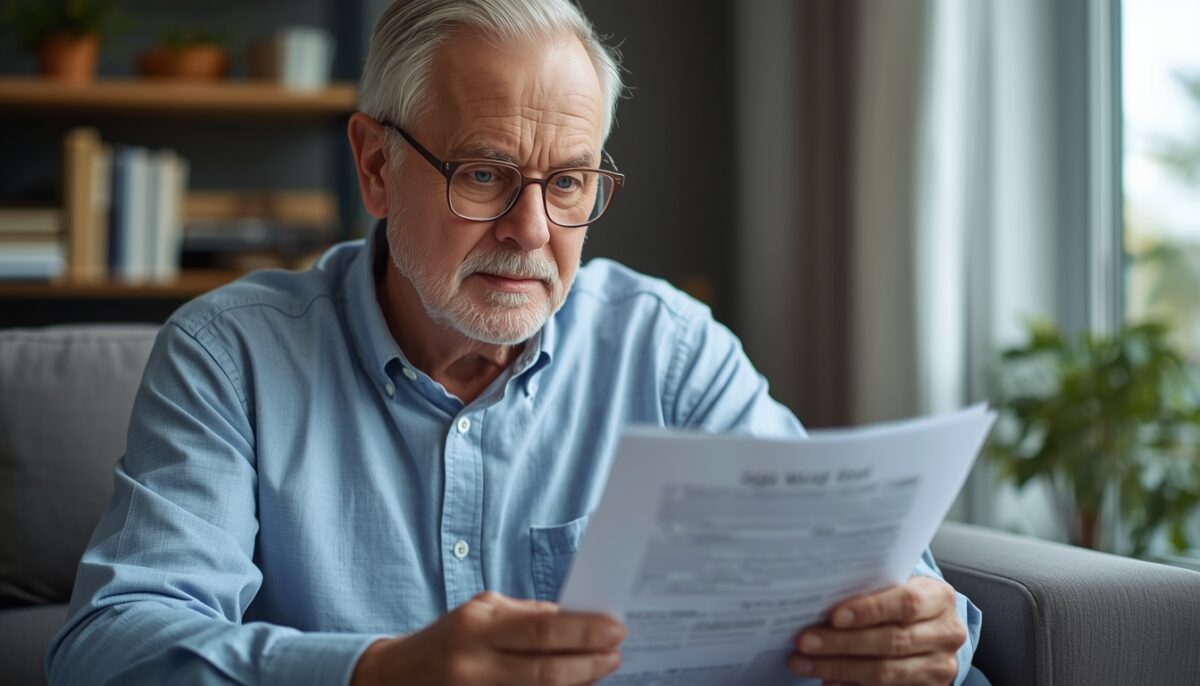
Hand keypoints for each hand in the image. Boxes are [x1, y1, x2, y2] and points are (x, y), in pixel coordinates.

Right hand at [351, 590, 624, 685]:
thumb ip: (525, 616)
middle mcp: (474, 665)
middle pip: (545, 671)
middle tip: (617, 653)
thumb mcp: (479, 612)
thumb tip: (575, 619)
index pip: (541, 630)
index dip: (583, 632)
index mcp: (476, 627)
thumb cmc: (447, 640)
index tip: (616, 629)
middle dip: (589, 663)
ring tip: (600, 669)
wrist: (392, 679)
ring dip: (576, 684)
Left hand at [789, 576, 965, 685]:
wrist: (935, 629)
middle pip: (891, 641)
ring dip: (839, 668)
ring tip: (804, 663)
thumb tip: (820, 596)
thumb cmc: (904, 600)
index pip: (906, 604)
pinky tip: (827, 679)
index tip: (834, 616)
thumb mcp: (898, 585)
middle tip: (804, 642)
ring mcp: (940, 666)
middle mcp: (946, 633)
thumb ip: (872, 588)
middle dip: (842, 643)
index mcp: (939, 597)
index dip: (870, 610)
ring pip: (885, 672)